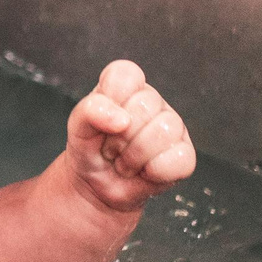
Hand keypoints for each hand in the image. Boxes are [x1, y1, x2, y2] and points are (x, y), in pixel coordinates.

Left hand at [65, 60, 194, 210]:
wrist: (95, 186)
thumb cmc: (90, 149)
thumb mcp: (78, 126)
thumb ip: (90, 110)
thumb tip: (122, 119)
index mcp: (128, 88)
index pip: (127, 74)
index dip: (111, 98)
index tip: (103, 119)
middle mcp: (154, 103)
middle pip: (145, 105)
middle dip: (119, 136)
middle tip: (112, 148)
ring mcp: (174, 128)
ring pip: (164, 130)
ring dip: (134, 156)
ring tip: (125, 161)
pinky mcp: (184, 157)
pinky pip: (180, 158)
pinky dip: (154, 170)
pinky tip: (144, 171)